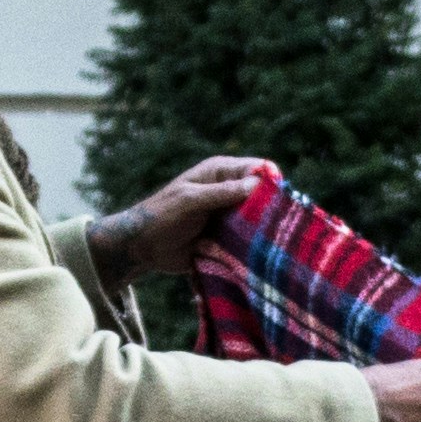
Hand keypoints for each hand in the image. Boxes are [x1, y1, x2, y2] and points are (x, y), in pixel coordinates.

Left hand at [87, 155, 272, 293]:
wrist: (144, 247)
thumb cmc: (162, 216)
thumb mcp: (190, 200)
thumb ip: (221, 192)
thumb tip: (256, 185)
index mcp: (220, 172)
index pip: (256, 169)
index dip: (270, 181)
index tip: (276, 200)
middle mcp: (229, 190)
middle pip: (263, 194)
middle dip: (271, 207)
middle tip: (275, 225)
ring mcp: (230, 214)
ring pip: (259, 218)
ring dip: (264, 228)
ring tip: (270, 240)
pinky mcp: (228, 236)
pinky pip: (249, 238)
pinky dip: (254, 244)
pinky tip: (261, 252)